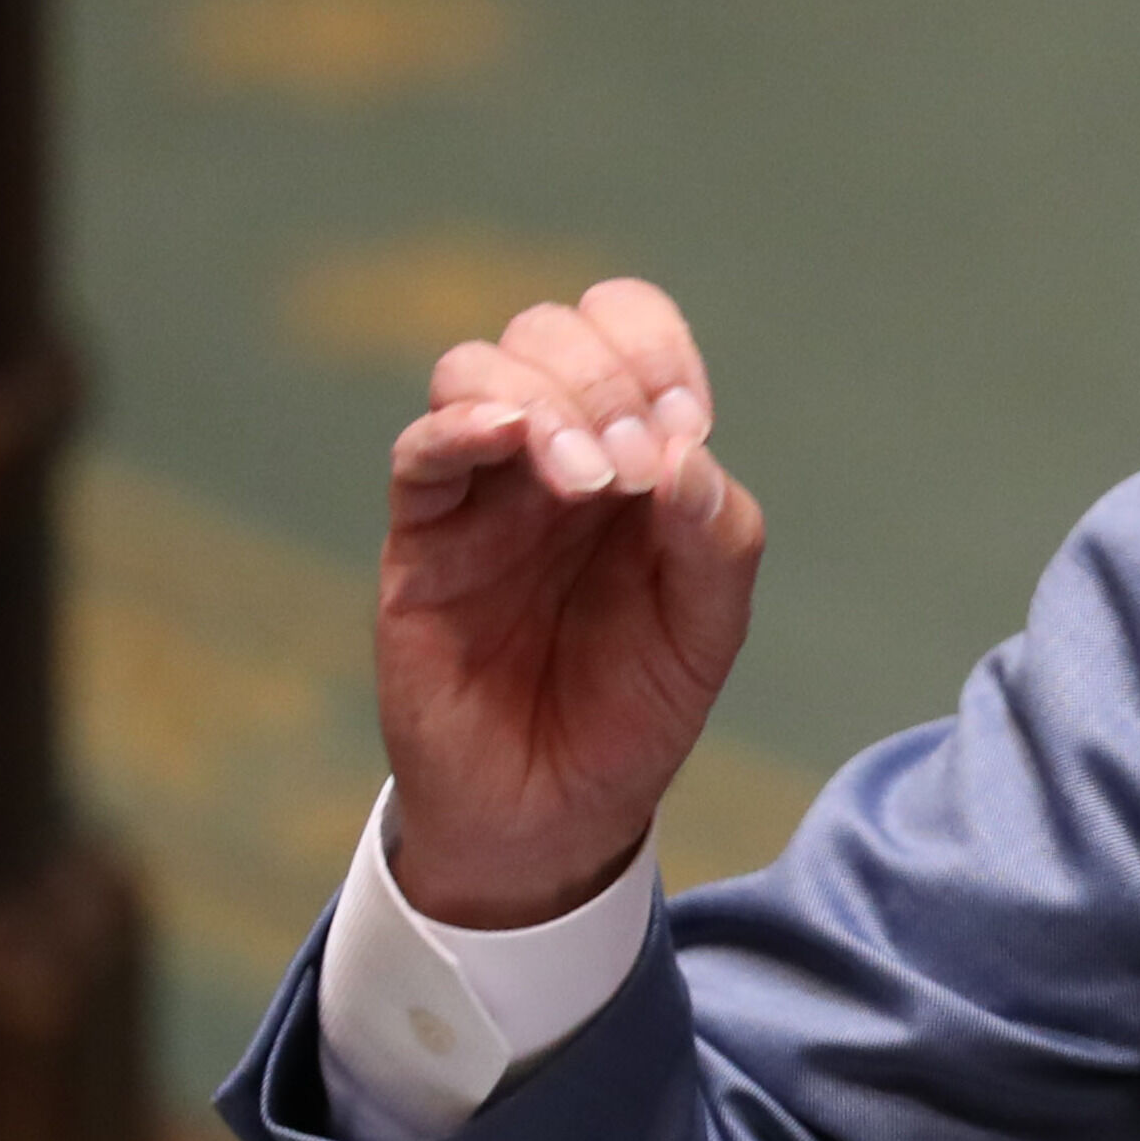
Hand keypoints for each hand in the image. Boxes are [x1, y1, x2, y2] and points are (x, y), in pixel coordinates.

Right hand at [375, 280, 764, 927]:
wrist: (555, 814)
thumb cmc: (634, 710)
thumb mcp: (709, 628)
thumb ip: (717, 534)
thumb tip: (683, 451)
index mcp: (632, 451)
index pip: (627, 326)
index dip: (655, 346)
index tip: (685, 420)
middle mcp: (551, 454)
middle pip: (551, 332)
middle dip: (605, 377)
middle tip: (636, 470)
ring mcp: (482, 493)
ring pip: (479, 369)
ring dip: (545, 399)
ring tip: (589, 482)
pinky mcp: (422, 542)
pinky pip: (423, 452)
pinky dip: (464, 424)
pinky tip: (511, 440)